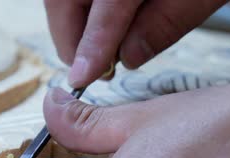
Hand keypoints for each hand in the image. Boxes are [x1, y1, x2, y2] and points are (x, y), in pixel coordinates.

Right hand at [43, 0, 228, 86]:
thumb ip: (166, 23)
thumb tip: (129, 57)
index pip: (103, 15)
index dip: (90, 51)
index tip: (81, 78)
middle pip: (63, 0)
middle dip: (73, 36)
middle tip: (94, 65)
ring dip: (72, 19)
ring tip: (100, 41)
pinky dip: (76, 2)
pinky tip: (99, 14)